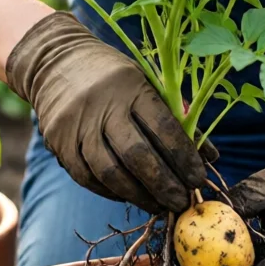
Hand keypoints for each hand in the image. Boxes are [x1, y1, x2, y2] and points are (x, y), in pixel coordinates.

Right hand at [5, 12, 209, 214]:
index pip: (163, 127)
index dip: (184, 158)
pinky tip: (129, 195)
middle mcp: (102, 105)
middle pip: (137, 155)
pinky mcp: (58, 141)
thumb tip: (209, 156)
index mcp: (131, 85)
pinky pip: (87, 177)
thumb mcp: (146, 81)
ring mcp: (76, 125)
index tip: (198, 179)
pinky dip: (111, 191)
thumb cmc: (113, 75)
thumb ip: (176, 117)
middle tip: (181, 202)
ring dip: (138, 195)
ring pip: (110, 172)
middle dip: (164, 184)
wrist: (55, 60)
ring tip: (158, 206)